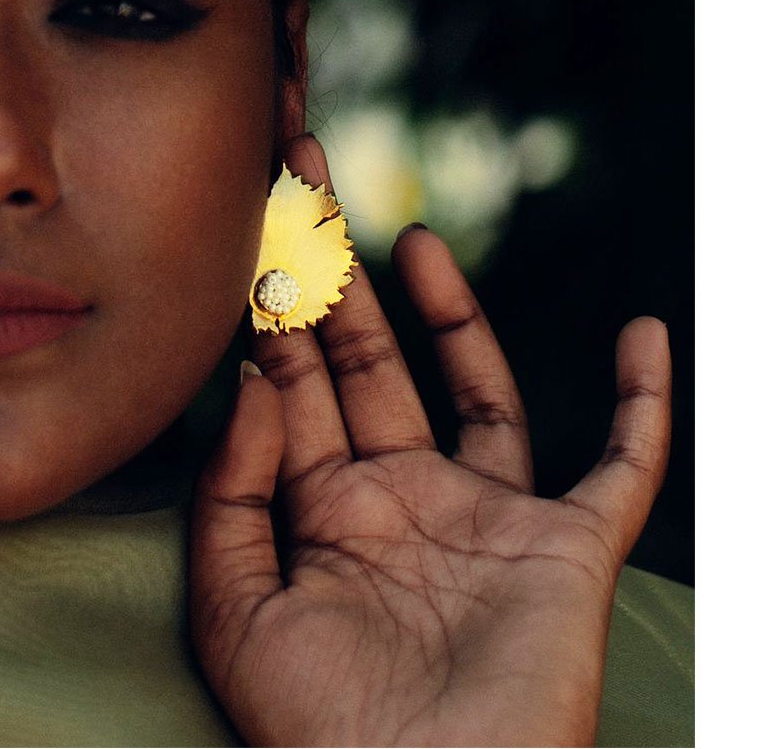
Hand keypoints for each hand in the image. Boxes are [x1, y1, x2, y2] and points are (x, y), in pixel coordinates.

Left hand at [190, 135, 671, 747]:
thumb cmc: (321, 736)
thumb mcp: (239, 613)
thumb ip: (233, 495)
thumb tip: (253, 381)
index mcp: (327, 512)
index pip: (295, 384)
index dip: (270, 307)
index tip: (251, 231)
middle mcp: (407, 497)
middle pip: (369, 363)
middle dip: (335, 276)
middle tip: (306, 186)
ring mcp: (491, 517)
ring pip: (478, 390)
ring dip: (453, 315)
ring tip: (415, 242)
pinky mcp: (569, 547)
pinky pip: (624, 466)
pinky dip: (647, 406)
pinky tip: (644, 335)